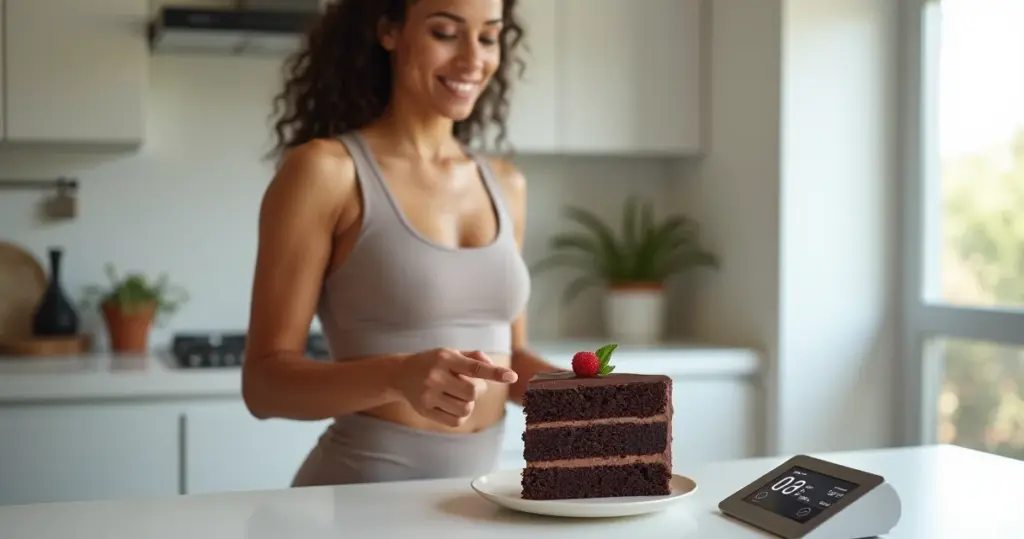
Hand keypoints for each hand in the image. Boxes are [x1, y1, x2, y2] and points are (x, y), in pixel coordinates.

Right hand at [394, 348, 517, 426]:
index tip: (512, 376)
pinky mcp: (425, 410)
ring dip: (468, 404)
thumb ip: (473, 357)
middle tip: (471, 385)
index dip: (495, 373)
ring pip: (465, 408)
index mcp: (445, 357)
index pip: (474, 367)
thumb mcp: (451, 352)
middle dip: (478, 391)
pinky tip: (452, 405)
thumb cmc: (433, 362)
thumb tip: (492, 367)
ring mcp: (428, 394)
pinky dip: (460, 415)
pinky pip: (455, 421)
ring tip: (458, 395)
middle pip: (473, 392)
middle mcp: (435, 376)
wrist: (400, 374)